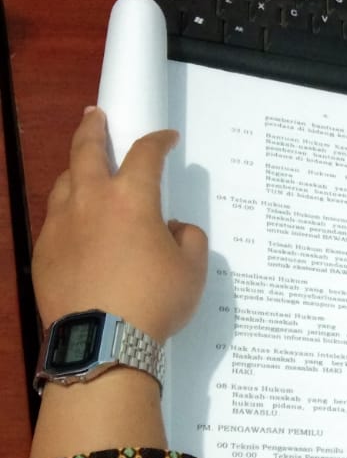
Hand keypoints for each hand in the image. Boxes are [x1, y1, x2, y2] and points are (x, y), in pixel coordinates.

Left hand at [33, 107, 207, 342]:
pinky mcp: (43, 252)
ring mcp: (61, 225)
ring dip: (75, 170)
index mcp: (132, 198)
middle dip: (93, 128)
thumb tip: (173, 228)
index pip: (146, 154)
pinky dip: (68, 214)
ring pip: (64, 183)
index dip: (159, 141)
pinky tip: (75, 225)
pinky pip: (55, 221)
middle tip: (95, 116)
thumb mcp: (192, 270)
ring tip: (82, 170)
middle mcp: (91, 201)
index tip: (167, 139)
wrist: (102, 341)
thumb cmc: (154, 301)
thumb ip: (189, 238)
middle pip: (86, 150)